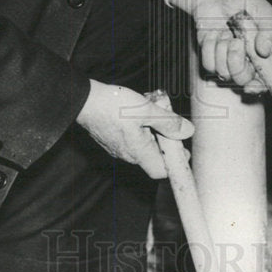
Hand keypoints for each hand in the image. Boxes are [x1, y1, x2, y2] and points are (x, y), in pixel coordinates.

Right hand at [77, 80, 193, 178]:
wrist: (84, 100)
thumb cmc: (113, 105)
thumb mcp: (147, 110)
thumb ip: (169, 122)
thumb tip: (187, 131)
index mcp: (138, 152)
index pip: (161, 171)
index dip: (175, 163)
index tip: (182, 147)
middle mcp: (127, 155)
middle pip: (153, 156)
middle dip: (164, 140)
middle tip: (168, 119)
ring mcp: (117, 148)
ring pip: (143, 145)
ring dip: (152, 130)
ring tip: (153, 109)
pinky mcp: (111, 139)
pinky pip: (132, 138)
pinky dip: (140, 127)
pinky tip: (140, 110)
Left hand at [189, 0, 271, 93]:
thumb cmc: (241, 1)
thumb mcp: (262, 10)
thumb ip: (269, 29)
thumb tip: (266, 51)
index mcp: (263, 55)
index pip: (264, 81)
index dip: (258, 87)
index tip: (251, 86)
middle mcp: (246, 61)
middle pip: (242, 80)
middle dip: (237, 62)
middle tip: (237, 41)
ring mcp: (226, 61)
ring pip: (224, 73)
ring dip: (223, 50)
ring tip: (225, 32)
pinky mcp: (210, 58)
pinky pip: (209, 65)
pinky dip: (211, 47)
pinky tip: (214, 34)